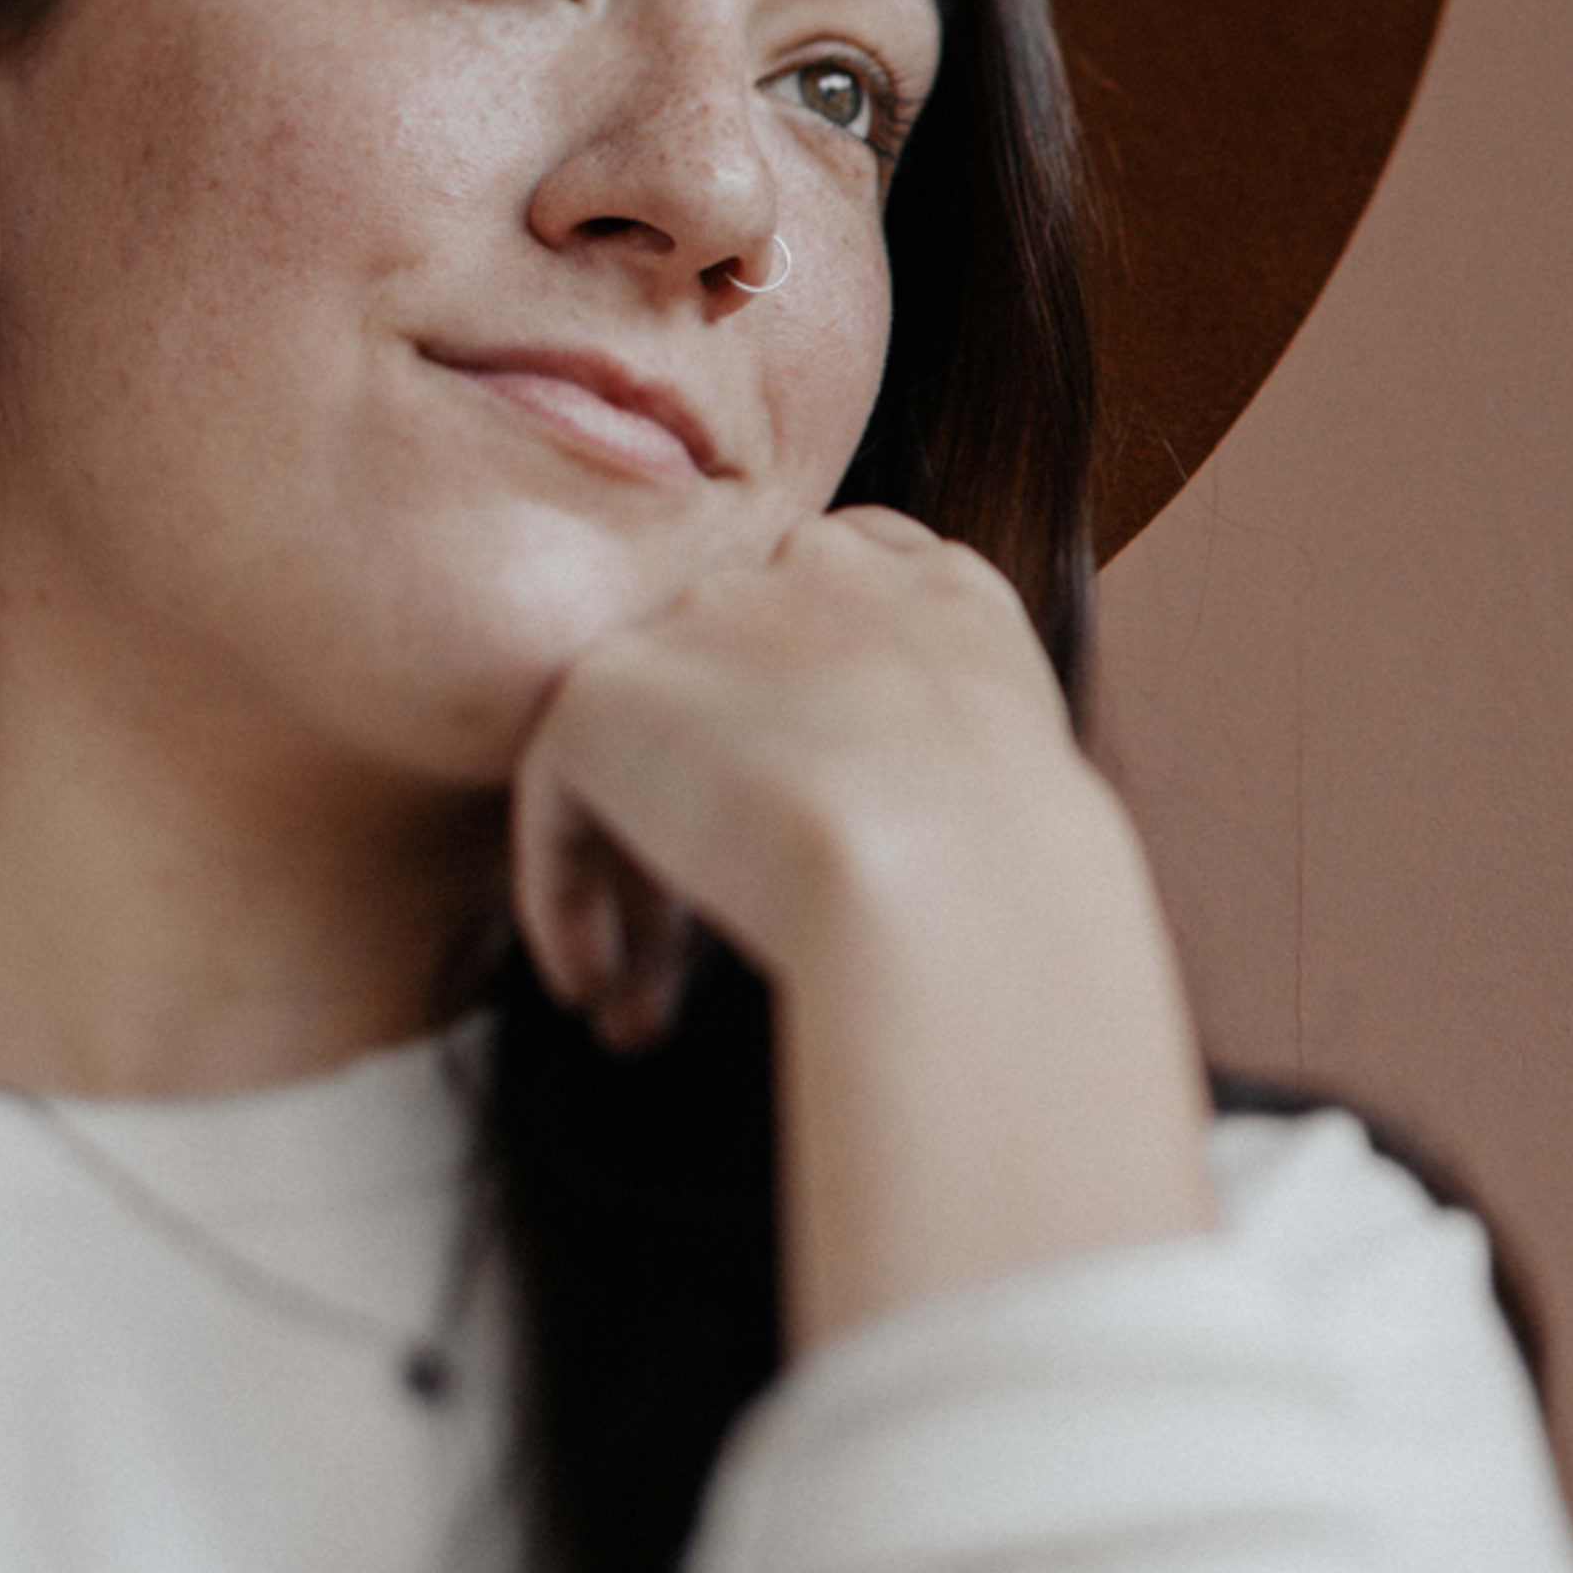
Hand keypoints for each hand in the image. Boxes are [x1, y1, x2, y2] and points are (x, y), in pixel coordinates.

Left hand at [505, 509, 1211, 1343]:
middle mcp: (817, 568)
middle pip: (723, 691)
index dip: (788, 742)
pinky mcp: (606, 688)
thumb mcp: (1007, 795)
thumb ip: (930, 770)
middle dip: (701, 826)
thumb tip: (886, 854)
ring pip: (638, 752)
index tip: (780, 855)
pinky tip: (594, 986)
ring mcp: (707, 613)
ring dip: (634, 885)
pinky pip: (556, 801)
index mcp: (936, 587)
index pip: (829, 625)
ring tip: (631, 1003)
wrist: (951, 878)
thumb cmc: (1016, 887)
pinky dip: (564, 897)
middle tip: (691, 960)